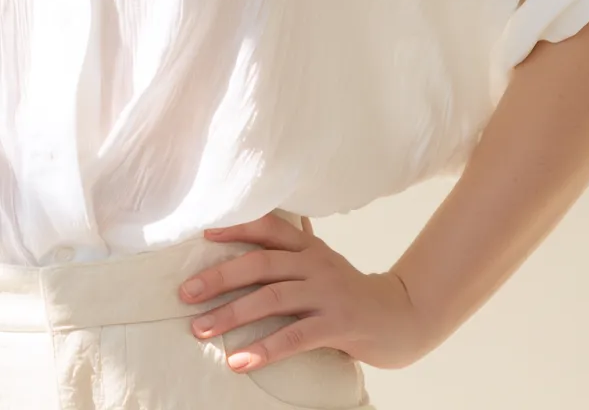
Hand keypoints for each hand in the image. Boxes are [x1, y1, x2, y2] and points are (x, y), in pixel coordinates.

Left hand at [178, 213, 437, 373]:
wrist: (403, 317)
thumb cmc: (352, 291)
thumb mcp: (323, 262)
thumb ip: (296, 247)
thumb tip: (262, 230)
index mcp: (308, 246)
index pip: (266, 228)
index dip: (234, 228)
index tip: (201, 234)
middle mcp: (315, 263)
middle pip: (259, 264)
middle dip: (219, 278)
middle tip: (185, 293)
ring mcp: (327, 293)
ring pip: (271, 299)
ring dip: (231, 315)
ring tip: (200, 330)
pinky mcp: (338, 324)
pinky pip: (294, 337)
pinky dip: (263, 348)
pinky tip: (239, 360)